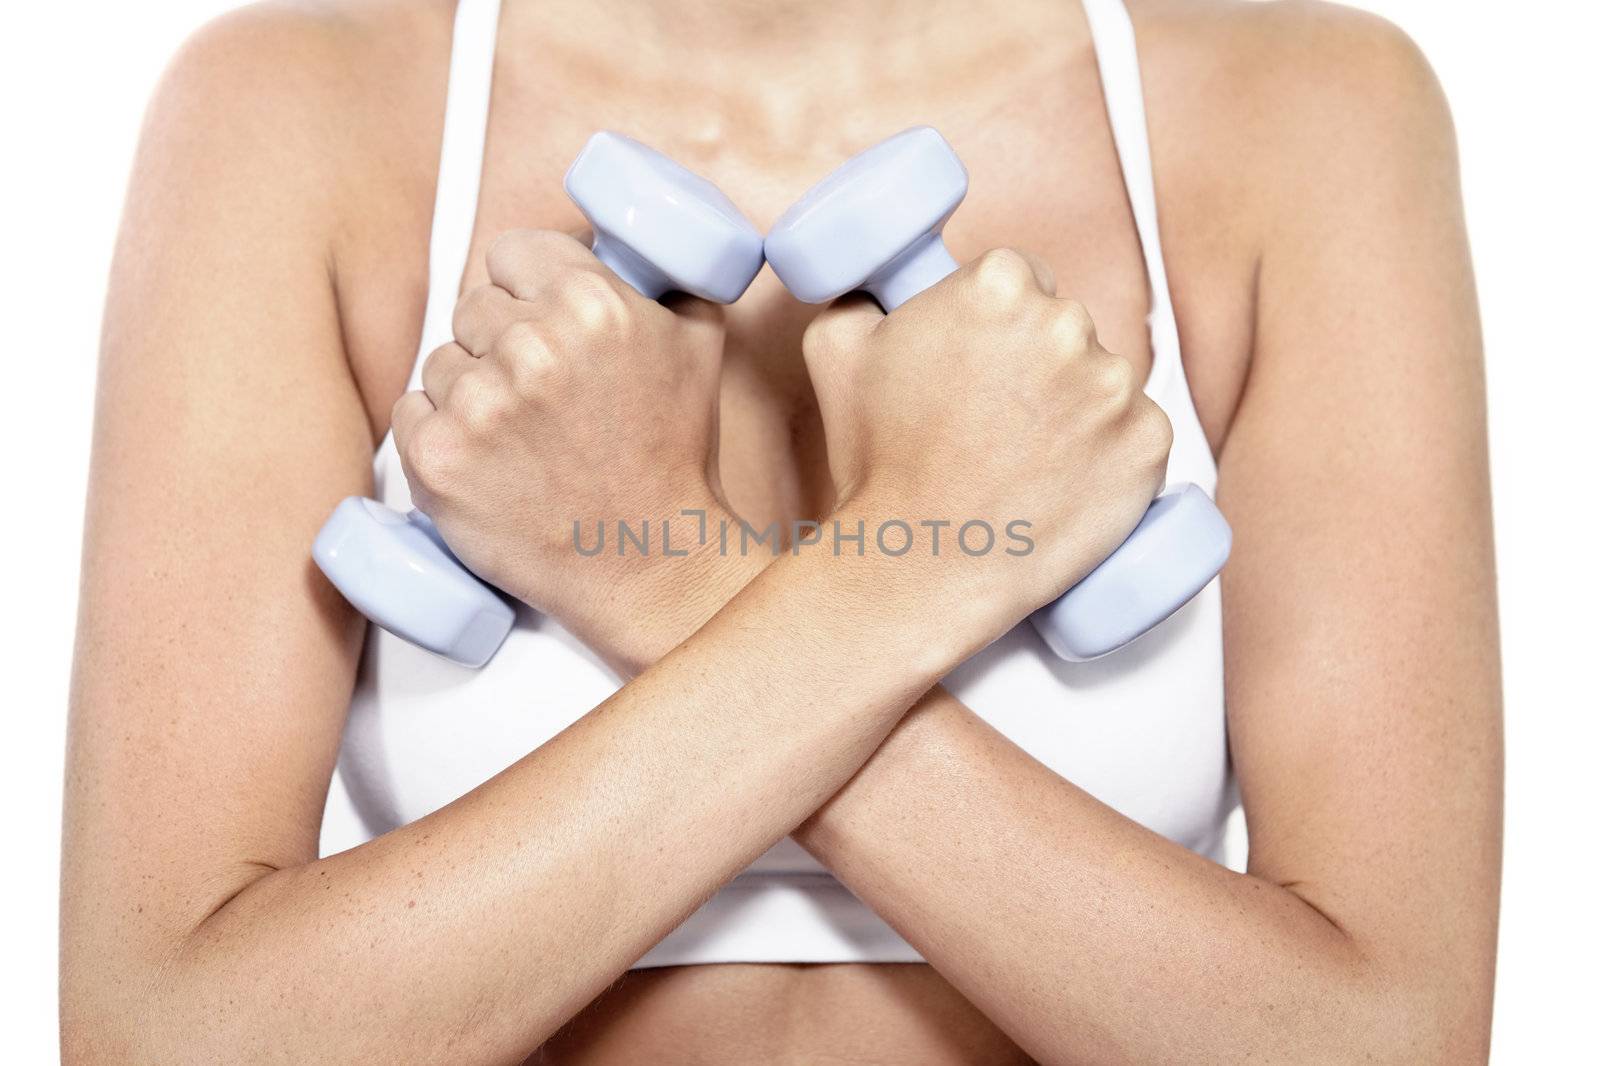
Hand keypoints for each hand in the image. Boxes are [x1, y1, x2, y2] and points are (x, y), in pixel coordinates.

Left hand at [391, 229, 750, 671]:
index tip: (541, 324)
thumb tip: (635, 232)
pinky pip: (411, 412)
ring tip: (524, 440)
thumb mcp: (698, 344)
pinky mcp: (437, 458)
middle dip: (502, 343)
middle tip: (543, 397)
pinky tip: (491, 462)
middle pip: (474, 307)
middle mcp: (531, 345)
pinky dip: (440, 434)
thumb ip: (667, 274)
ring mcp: (478, 404)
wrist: (647, 561)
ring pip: (441, 362)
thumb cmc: (672, 456)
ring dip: (472, 392)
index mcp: (591, 302)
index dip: (526, 290)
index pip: (510, 253)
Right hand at [802, 247, 1172, 639]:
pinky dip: (1113, 457)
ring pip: (1103, 382)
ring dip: (1076, 410)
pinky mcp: (1149, 445)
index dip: (995, 324)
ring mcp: (1116, 386)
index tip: (976, 368)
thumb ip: (859, 291)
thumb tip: (879, 284)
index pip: (1019, 277)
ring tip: (1022, 463)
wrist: (924, 565)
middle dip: (1036, 364)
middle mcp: (1067, 323)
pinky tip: (1064, 485)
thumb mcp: (835, 352)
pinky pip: (1141, 435)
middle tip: (992, 424)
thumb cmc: (878, 464)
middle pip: (1064, 326)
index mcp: (998, 283)